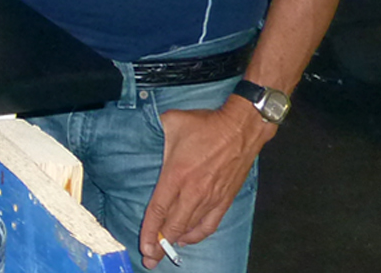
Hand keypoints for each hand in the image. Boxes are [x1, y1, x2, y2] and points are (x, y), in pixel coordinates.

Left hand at [138, 98, 273, 267]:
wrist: (240, 129)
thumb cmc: (205, 124)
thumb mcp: (171, 122)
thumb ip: (153, 131)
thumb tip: (140, 132)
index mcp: (176, 174)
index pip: (158, 209)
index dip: (150, 231)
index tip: (143, 245)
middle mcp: (193, 191)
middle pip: (173, 226)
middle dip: (160, 245)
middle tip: (149, 259)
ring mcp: (210, 198)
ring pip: (190, 228)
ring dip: (177, 243)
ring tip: (165, 254)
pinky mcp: (224, 199)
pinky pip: (209, 225)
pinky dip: (197, 235)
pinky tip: (187, 239)